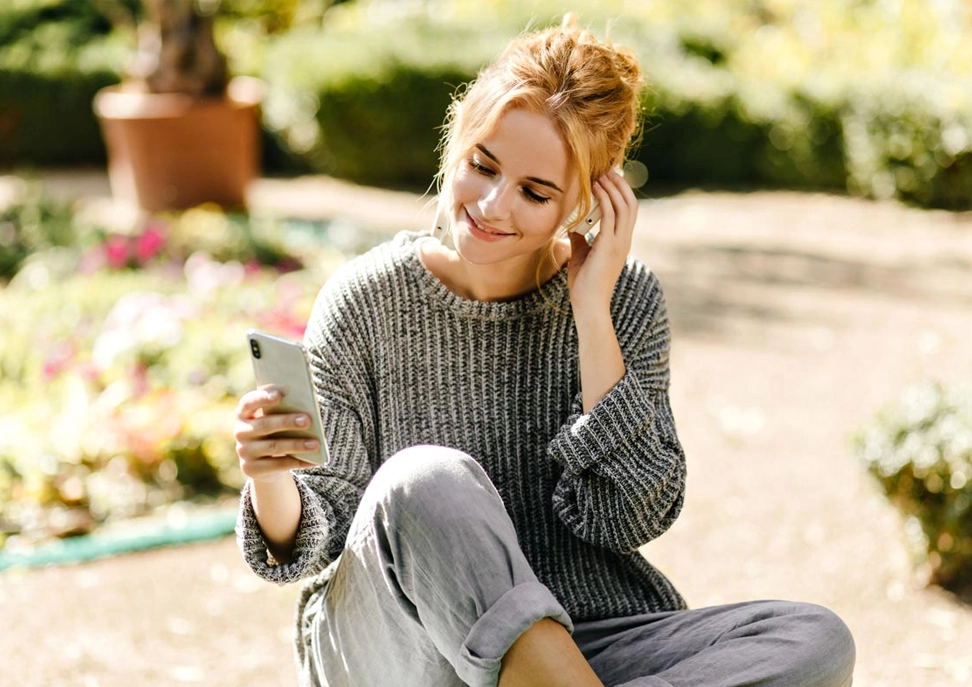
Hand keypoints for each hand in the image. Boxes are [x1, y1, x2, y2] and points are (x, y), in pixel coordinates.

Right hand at [234, 386, 320, 482]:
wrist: (264, 462)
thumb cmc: (275, 431)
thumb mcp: (276, 419)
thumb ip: (284, 411)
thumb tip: (307, 411)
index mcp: (244, 413)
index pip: (249, 402)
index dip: (263, 398)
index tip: (279, 394)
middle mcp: (241, 431)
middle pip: (264, 425)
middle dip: (287, 422)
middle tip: (307, 420)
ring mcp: (244, 451)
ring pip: (273, 447)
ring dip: (297, 445)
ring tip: (316, 444)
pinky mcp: (251, 468)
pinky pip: (277, 465)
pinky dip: (296, 462)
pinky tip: (312, 461)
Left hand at [566, 170, 637, 315]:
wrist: (588, 304)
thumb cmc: (584, 284)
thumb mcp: (581, 256)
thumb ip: (580, 240)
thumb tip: (573, 228)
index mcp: (620, 242)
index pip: (627, 211)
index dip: (621, 192)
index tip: (609, 178)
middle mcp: (624, 240)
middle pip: (630, 204)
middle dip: (620, 184)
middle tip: (607, 169)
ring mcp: (619, 243)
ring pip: (624, 206)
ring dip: (612, 188)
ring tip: (601, 174)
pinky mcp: (609, 246)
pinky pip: (610, 216)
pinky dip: (604, 199)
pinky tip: (594, 188)